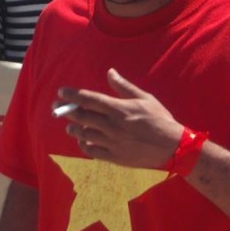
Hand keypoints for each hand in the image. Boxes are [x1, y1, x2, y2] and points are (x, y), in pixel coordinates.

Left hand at [56, 68, 182, 169]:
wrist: (172, 147)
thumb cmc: (159, 119)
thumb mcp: (144, 98)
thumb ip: (124, 86)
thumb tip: (110, 72)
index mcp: (119, 109)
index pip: (89, 99)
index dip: (73, 95)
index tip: (61, 92)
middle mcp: (112, 125)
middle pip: (82, 117)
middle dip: (66, 110)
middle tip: (56, 108)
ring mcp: (112, 143)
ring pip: (84, 134)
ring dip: (74, 128)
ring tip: (70, 125)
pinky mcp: (114, 157)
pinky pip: (92, 152)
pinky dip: (84, 145)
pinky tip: (83, 141)